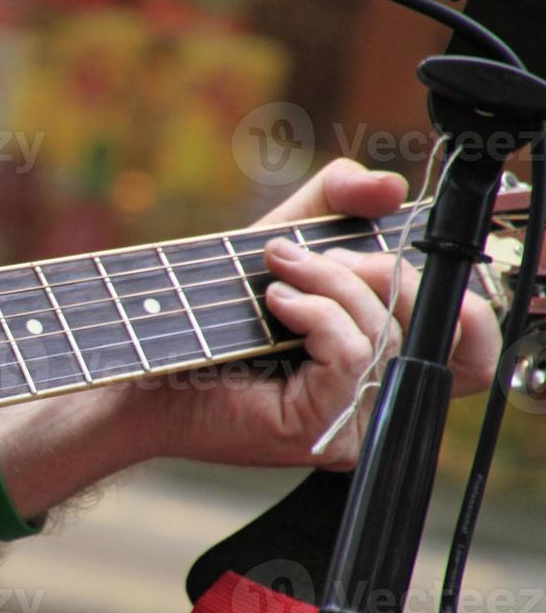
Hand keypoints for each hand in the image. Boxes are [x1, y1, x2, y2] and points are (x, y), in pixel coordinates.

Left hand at [126, 158, 501, 469]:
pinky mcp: (325, 426)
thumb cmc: (212, 315)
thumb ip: (337, 202)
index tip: (367, 241)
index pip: (465, 322)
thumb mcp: (285, 238)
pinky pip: (352, 353)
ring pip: (388, 332)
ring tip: (279, 273)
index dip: (431, 274)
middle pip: (447, 326)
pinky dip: (316, 313)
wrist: (146, 366)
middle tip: (323, 253)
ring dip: (334, 284)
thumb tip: (388, 186)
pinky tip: (275, 303)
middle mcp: (384, 392)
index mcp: (390, 353)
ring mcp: (357, 417)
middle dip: (387, 270)